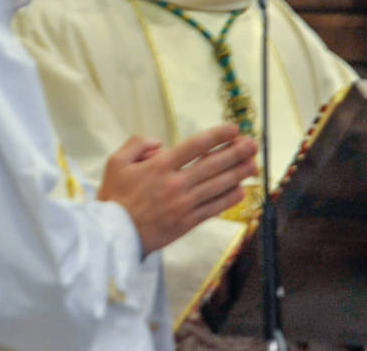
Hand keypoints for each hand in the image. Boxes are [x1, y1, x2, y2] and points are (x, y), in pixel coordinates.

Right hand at [97, 124, 257, 255]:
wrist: (112, 236)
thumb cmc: (114, 197)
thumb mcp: (115, 162)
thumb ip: (137, 144)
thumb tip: (160, 142)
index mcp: (159, 166)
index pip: (195, 146)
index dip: (217, 136)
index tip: (233, 129)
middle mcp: (176, 184)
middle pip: (212, 165)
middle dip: (236, 153)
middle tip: (253, 144)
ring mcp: (183, 205)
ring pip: (217, 186)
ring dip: (238, 174)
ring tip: (254, 165)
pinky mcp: (187, 223)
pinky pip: (213, 209)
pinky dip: (228, 200)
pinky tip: (241, 191)